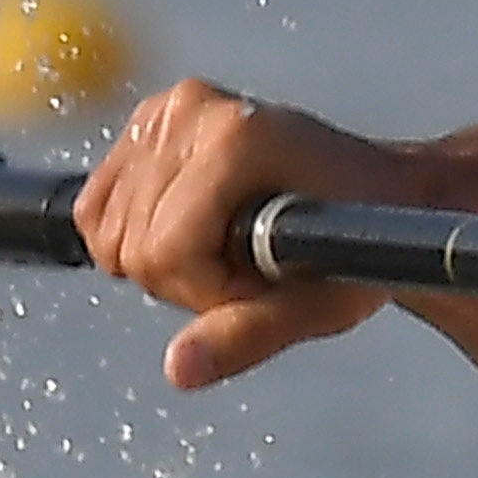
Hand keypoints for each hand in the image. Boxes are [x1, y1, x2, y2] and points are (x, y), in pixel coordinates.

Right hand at [79, 83, 421, 390]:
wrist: (380, 195)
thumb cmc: (363, 247)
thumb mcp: (317, 305)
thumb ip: (246, 335)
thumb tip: (179, 368)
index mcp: (239, 139)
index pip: (165, 252)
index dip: (210, 291)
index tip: (265, 282)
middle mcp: (194, 110)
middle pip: (132, 243)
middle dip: (189, 278)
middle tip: (253, 266)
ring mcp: (168, 110)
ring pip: (106, 228)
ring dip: (164, 258)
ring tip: (231, 245)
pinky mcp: (151, 119)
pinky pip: (96, 205)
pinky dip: (134, 235)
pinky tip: (195, 228)